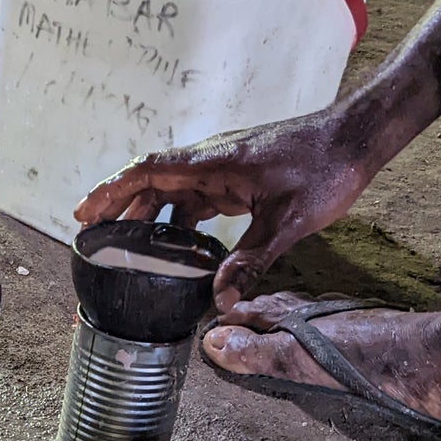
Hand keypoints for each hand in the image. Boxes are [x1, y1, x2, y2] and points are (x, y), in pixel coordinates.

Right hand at [73, 111, 374, 304]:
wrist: (356, 139)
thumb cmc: (324, 168)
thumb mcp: (286, 221)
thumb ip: (251, 261)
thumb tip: (222, 301)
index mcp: (213, 163)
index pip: (147, 172)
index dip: (111, 192)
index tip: (84, 213)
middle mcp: (212, 161)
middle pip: (152, 182)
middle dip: (121, 208)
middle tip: (95, 238)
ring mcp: (225, 168)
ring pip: (174, 191)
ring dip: (151, 216)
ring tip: (131, 248)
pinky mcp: (240, 177)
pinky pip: (198, 198)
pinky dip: (182, 220)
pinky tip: (183, 247)